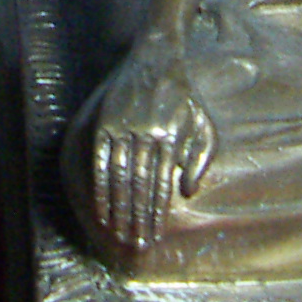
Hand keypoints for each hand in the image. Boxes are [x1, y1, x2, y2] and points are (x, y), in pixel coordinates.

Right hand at [86, 42, 216, 251]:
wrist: (157, 58)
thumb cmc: (184, 98)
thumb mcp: (202, 125)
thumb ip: (201, 160)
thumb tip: (188, 193)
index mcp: (170, 136)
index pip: (161, 184)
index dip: (156, 212)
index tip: (154, 234)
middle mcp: (145, 132)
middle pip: (139, 185)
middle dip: (136, 217)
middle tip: (135, 243)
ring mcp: (122, 127)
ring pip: (118, 176)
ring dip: (117, 209)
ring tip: (118, 233)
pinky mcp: (105, 123)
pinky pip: (100, 162)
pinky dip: (99, 188)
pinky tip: (100, 209)